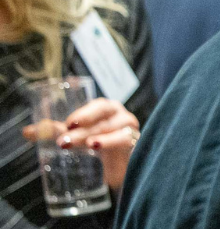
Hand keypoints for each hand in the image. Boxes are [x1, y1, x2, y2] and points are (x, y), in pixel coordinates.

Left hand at [19, 98, 139, 189]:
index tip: (67, 123)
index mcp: (105, 110)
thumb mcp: (74, 139)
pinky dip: (109, 141)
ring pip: (110, 127)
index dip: (83, 112)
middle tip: (64, 136)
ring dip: (90, 135)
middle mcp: (119, 116)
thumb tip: (27, 131)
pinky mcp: (134, 144)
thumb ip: (55, 133)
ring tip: (73, 144)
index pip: (96, 105)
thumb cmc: (95, 148)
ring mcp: (129, 129)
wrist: (116, 172)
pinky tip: (95, 145)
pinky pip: (123, 139)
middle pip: (103, 113)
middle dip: (82, 123)